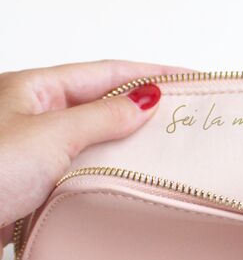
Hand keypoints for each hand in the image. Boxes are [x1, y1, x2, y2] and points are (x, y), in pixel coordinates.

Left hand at [0, 59, 185, 245]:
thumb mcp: (50, 135)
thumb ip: (101, 118)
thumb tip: (144, 100)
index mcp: (35, 88)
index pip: (108, 74)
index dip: (152, 73)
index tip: (190, 79)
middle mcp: (36, 116)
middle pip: (104, 105)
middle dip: (146, 109)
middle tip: (188, 118)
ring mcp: (38, 152)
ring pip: (96, 143)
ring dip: (130, 147)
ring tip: (171, 151)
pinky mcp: (38, 186)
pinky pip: (85, 173)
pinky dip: (111, 177)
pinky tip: (132, 184)